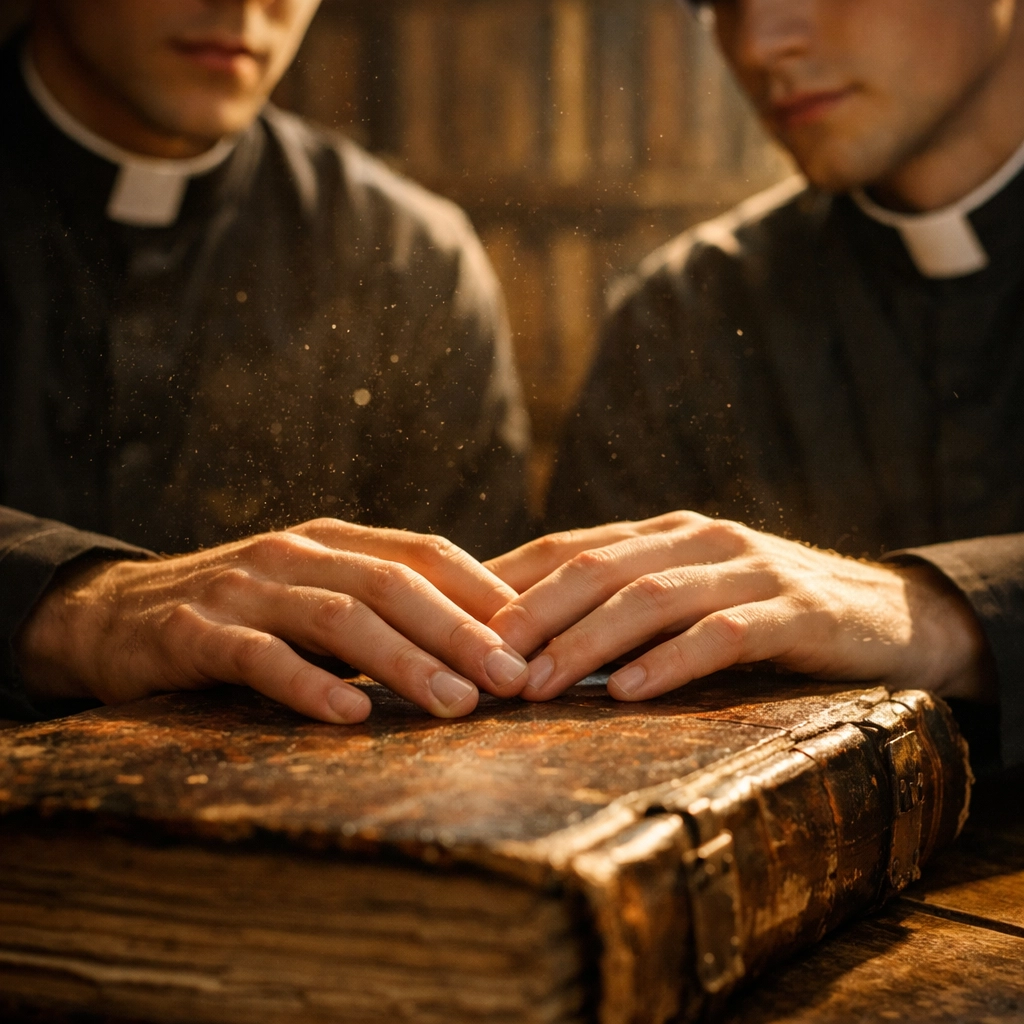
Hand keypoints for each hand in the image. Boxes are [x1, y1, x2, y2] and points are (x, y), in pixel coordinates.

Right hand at [17, 519, 530, 723]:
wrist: (116, 614)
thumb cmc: (244, 614)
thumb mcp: (316, 597)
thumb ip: (382, 610)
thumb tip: (485, 645)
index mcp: (335, 541)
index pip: (424, 554)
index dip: (483, 591)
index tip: (536, 637)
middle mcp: (296, 554)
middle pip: (393, 585)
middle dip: (460, 631)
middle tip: (514, 679)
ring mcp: (244, 589)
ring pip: (337, 617)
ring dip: (402, 661)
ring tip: (455, 703)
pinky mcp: (194, 632)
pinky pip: (258, 657)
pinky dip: (307, 685)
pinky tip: (348, 717)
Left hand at [486, 511, 995, 704]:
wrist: (882, 616)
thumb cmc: (762, 614)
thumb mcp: (687, 595)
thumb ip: (620, 604)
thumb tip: (522, 642)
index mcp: (661, 532)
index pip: (566, 547)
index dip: (506, 583)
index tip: (451, 626)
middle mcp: (697, 538)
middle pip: (596, 569)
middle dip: (530, 616)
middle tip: (479, 663)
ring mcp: (747, 569)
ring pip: (649, 598)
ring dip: (586, 643)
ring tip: (536, 686)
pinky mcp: (792, 610)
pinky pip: (722, 634)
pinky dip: (671, 662)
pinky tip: (630, 693)